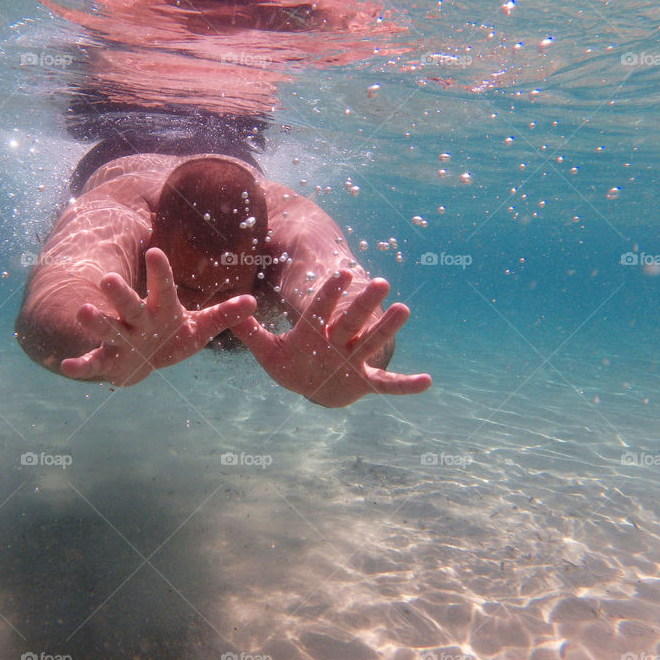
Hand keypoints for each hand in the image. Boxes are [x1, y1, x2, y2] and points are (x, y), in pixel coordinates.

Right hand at [60, 247, 255, 385]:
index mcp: (160, 308)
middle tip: (108, 279)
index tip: (155, 251)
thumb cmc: (171, 337)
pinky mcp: (106, 361)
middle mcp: (136, 319)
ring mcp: (119, 339)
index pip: (162, 287)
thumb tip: (253, 302)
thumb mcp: (198, 329)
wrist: (141, 362)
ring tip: (83, 311)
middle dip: (119, 294)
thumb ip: (223, 316)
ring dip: (96, 322)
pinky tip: (65, 366)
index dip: (159, 272)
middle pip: (128, 304)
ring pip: (107, 328)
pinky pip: (92, 364)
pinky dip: (79, 366)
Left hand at [230, 270, 430, 406]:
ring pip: (371, 342)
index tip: (340, 273)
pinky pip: (388, 384)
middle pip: (351, 321)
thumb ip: (250, 332)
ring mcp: (354, 360)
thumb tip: (232, 308)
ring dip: (387, 329)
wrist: (311, 387)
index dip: (330, 294)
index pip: (321, 310)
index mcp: (314, 333)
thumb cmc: (290, 365)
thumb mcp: (268, 352)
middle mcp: (338, 342)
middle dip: (364, 304)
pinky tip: (427, 382)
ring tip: (404, 310)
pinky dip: (406, 385)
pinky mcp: (365, 381)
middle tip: (380, 282)